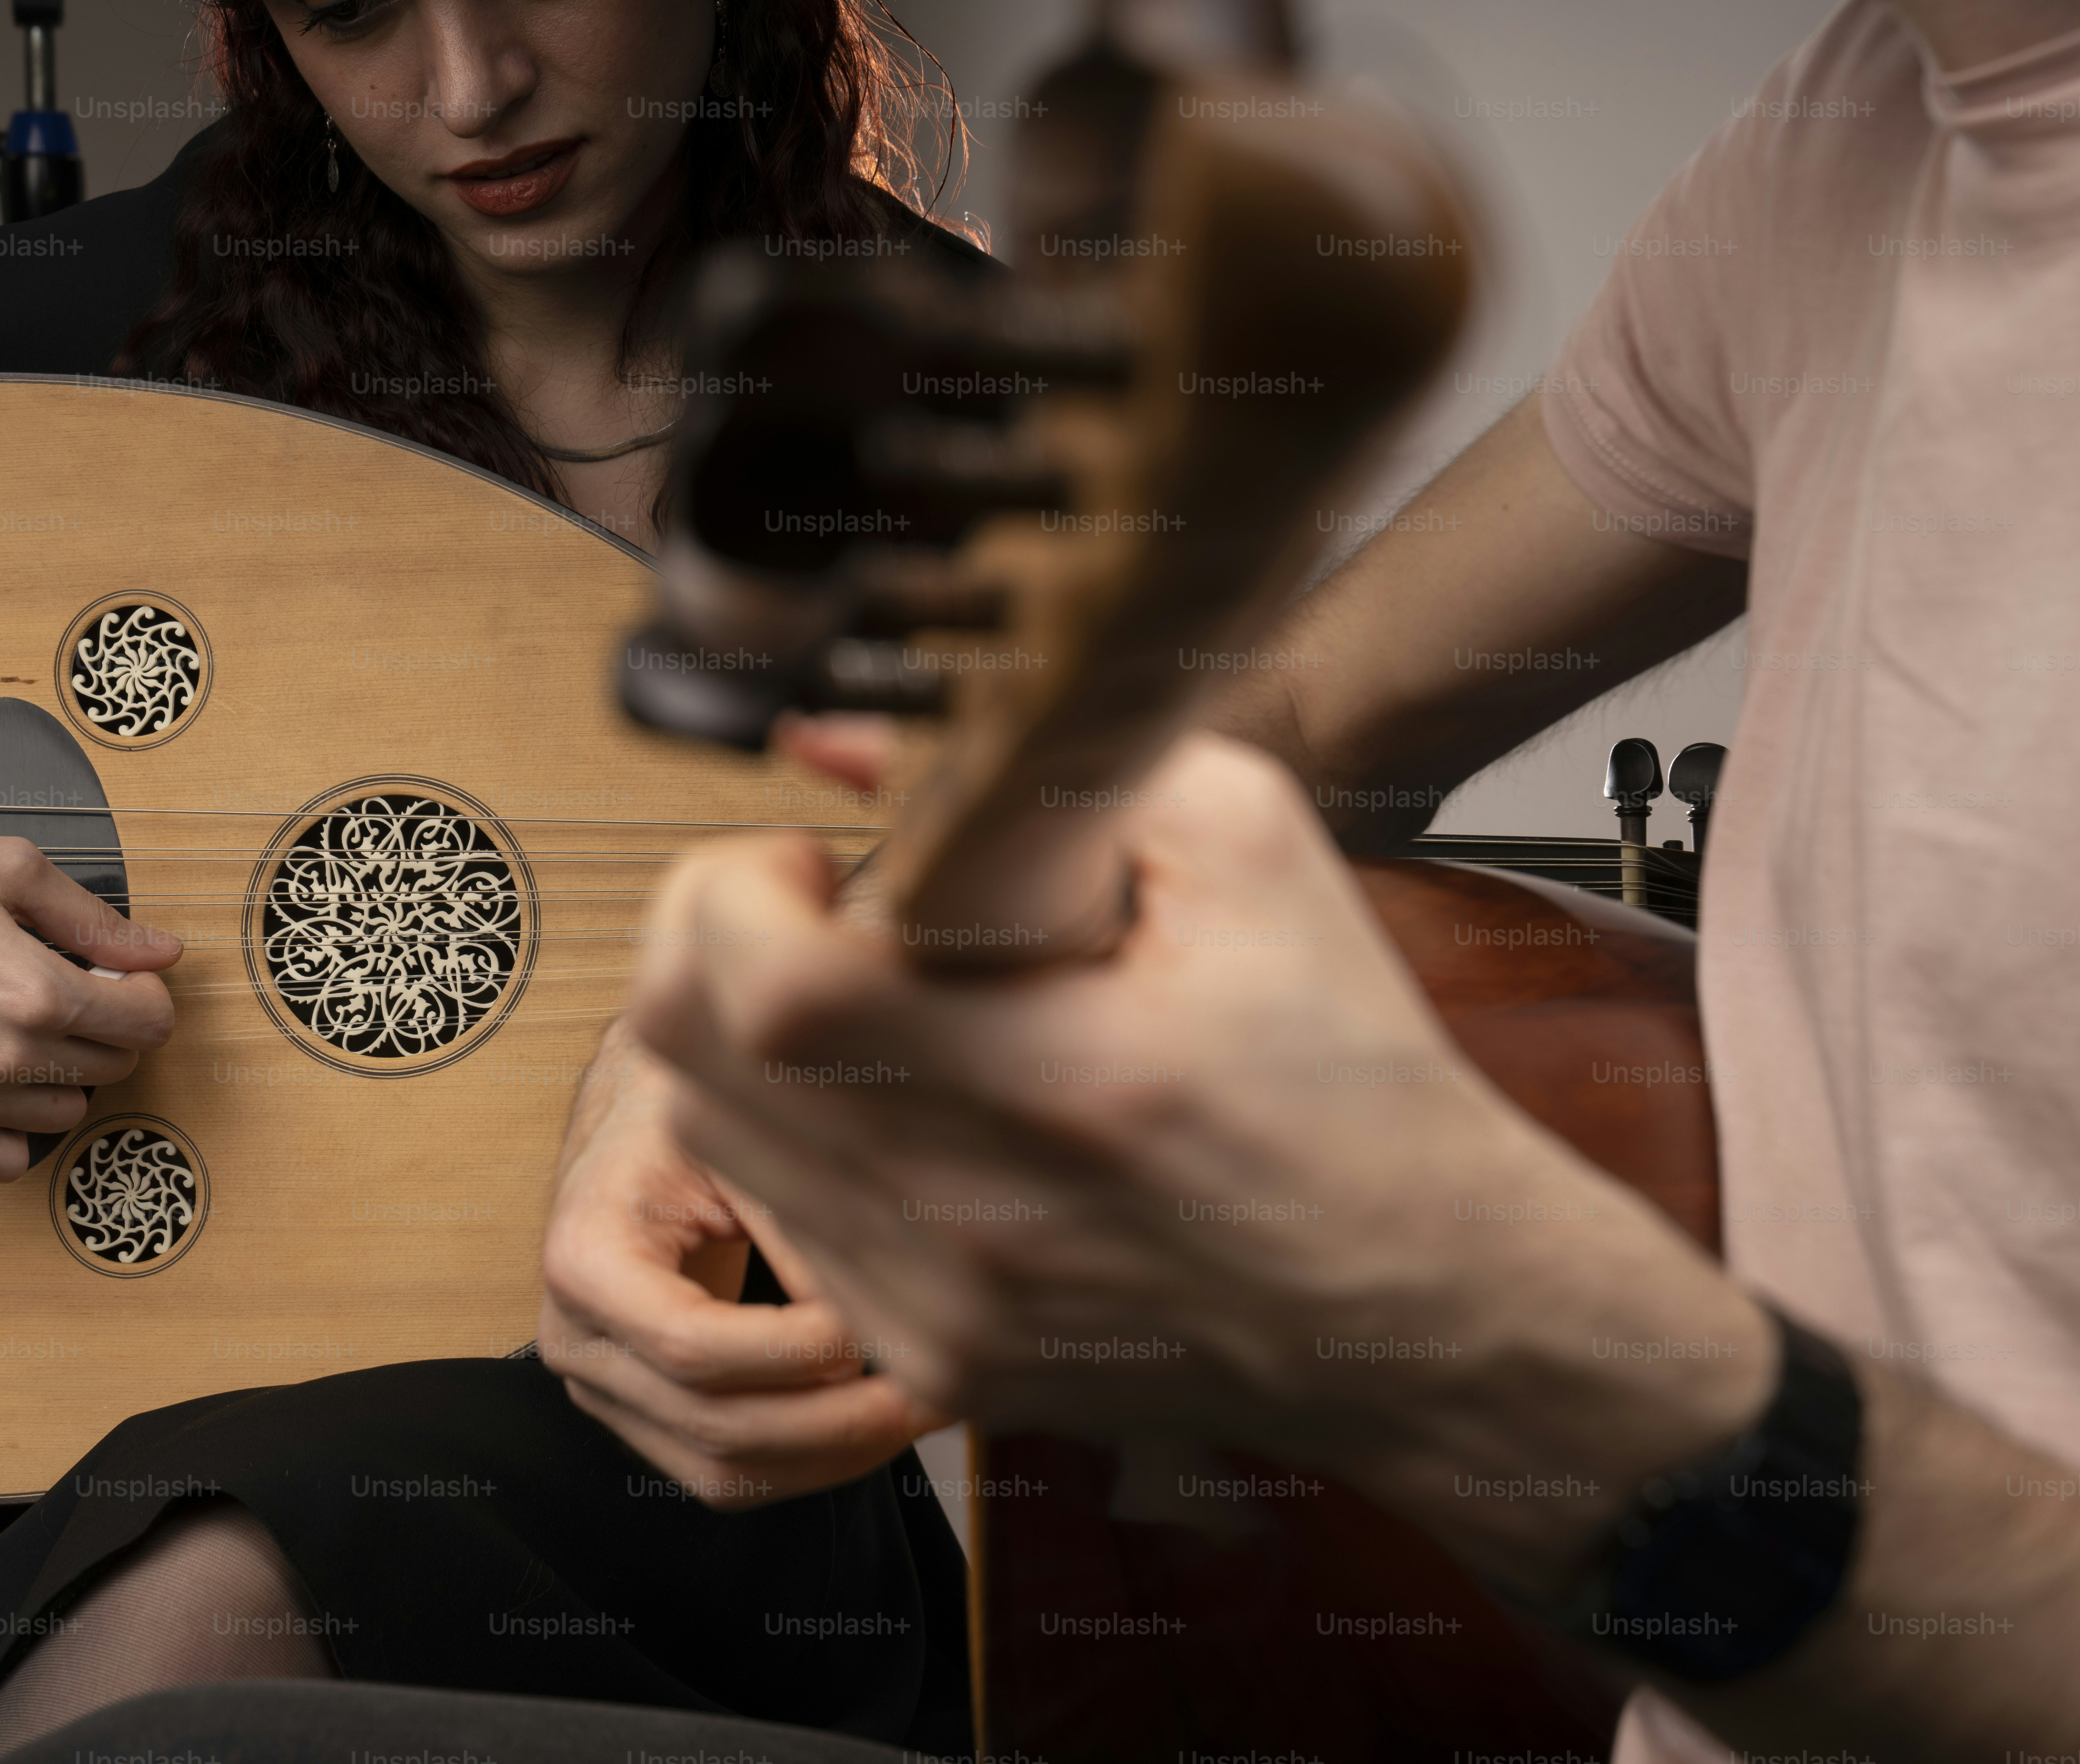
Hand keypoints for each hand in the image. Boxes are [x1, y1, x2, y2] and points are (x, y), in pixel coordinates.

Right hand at [0, 809, 179, 1181]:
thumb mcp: (9, 870)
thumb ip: (95, 920)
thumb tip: (163, 951)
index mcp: (34, 992)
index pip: (148, 1022)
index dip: (146, 993)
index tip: (122, 977)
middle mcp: (2, 1057)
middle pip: (113, 1066)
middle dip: (106, 1027)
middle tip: (64, 991)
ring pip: (66, 1113)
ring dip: (62, 1075)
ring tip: (22, 1028)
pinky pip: (4, 1161)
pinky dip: (13, 1130)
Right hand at [537, 1021, 950, 1508]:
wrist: (639, 1126)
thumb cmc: (693, 1117)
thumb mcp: (738, 1141)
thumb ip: (796, 1226)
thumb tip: (872, 1324)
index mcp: (586, 1259)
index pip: (693, 1346)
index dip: (797, 1352)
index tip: (880, 1325)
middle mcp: (576, 1339)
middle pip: (715, 1426)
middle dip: (838, 1422)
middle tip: (938, 1386)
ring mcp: (603, 1390)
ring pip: (724, 1474)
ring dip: (835, 1456)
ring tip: (923, 1410)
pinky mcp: (641, 1417)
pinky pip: (726, 1478)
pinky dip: (810, 1465)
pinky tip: (877, 1422)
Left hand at [629, 732, 1770, 1585]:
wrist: (1412, 1297)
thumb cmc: (1344, 1074)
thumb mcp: (1247, 842)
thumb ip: (1044, 762)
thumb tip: (837, 740)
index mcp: (1054, 1083)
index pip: (768, 993)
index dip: (738, 896)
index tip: (809, 864)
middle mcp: (974, 1218)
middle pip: (693, 1064)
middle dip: (712, 949)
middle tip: (810, 914)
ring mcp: (940, 1311)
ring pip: (714, 1142)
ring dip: (746, 1043)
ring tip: (862, 1004)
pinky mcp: (935, 1364)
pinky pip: (783, 1228)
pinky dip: (802, 1144)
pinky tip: (904, 1108)